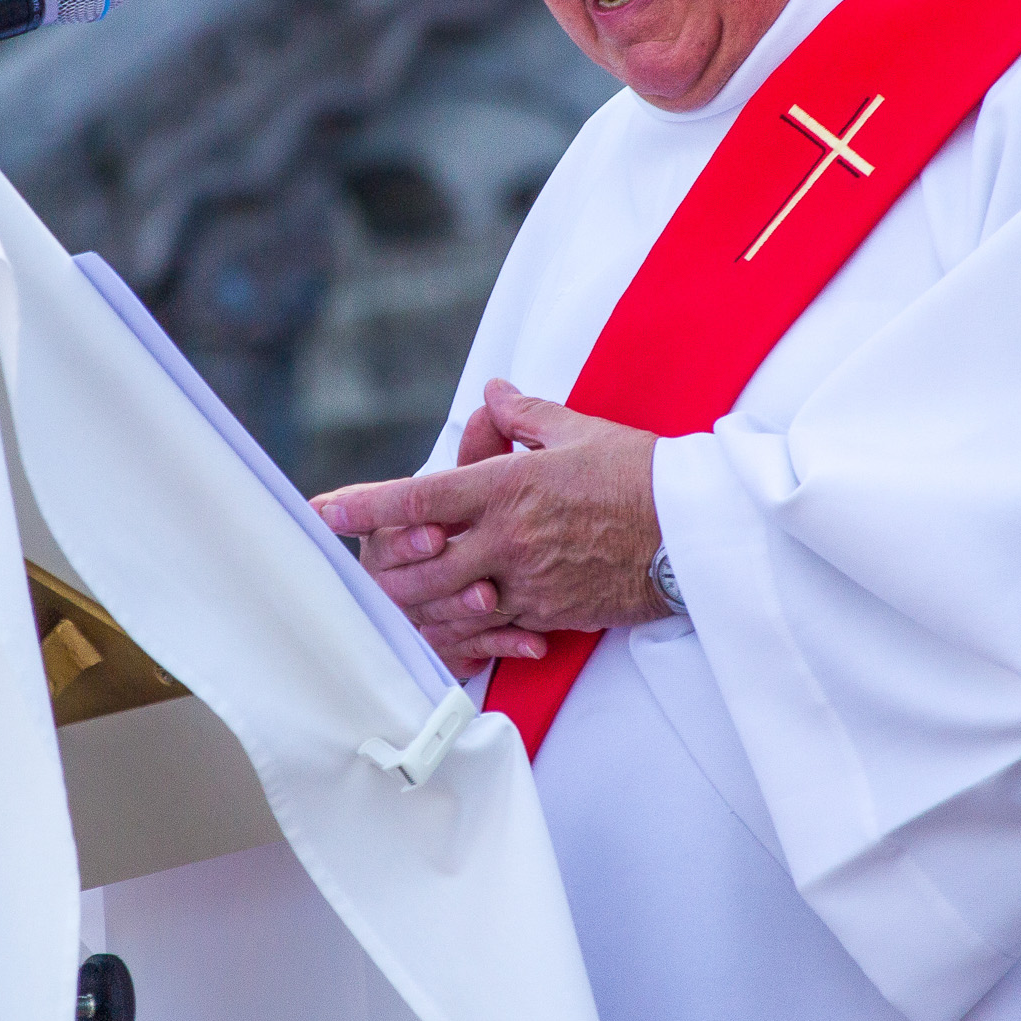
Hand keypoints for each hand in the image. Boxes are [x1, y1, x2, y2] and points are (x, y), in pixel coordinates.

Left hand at [311, 379, 665, 667]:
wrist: (696, 533)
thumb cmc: (641, 474)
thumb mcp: (581, 430)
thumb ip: (525, 415)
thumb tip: (494, 393)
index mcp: (509, 486)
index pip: (419, 498)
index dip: (365, 506)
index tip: (324, 511)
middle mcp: (509, 538)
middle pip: (419, 565)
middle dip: (383, 568)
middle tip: (364, 563)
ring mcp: (527, 582)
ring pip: (447, 604)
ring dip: (417, 602)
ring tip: (399, 597)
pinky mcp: (549, 613)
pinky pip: (491, 627)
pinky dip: (466, 624)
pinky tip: (456, 617)